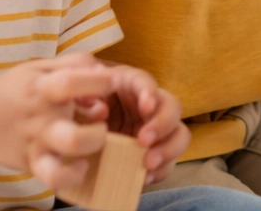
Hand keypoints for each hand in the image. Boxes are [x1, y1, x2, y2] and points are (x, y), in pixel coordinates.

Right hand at [0, 54, 117, 192]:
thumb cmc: (13, 91)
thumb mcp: (39, 67)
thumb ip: (74, 63)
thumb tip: (104, 69)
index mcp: (40, 89)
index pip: (71, 84)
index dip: (98, 81)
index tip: (110, 81)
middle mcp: (39, 119)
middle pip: (73, 135)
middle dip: (98, 128)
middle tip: (102, 116)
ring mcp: (35, 145)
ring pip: (66, 156)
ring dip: (91, 146)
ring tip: (95, 138)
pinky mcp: (32, 164)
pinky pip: (54, 178)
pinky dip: (71, 176)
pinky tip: (80, 165)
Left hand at [82, 64, 188, 182]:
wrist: (82, 132)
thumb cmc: (84, 108)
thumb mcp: (81, 99)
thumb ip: (86, 100)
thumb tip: (98, 110)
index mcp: (131, 85)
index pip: (146, 82)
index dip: (150, 92)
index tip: (146, 106)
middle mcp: (151, 105)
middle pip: (172, 107)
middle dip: (162, 124)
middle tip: (143, 140)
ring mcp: (156, 129)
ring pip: (179, 134)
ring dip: (168, 149)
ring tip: (148, 164)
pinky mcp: (155, 151)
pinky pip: (168, 161)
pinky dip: (160, 170)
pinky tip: (144, 178)